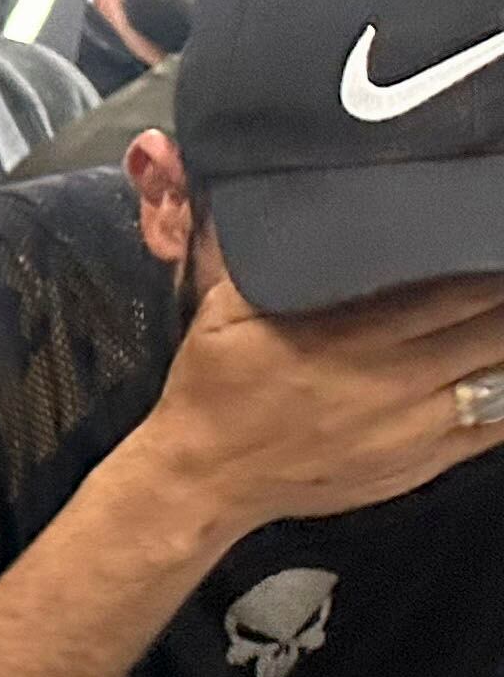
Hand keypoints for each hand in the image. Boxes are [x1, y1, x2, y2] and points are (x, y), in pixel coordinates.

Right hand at [137, 269, 503, 539]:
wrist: (202, 481)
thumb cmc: (213, 391)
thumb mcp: (222, 312)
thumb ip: (255, 256)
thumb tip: (277, 195)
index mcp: (354, 338)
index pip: (459, 290)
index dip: (492, 265)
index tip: (492, 241)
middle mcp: (395, 382)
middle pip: (494, 329)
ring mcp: (414, 429)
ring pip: (502, 376)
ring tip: (501, 324)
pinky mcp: (419, 464)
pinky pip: (493, 427)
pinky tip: (502, 371)